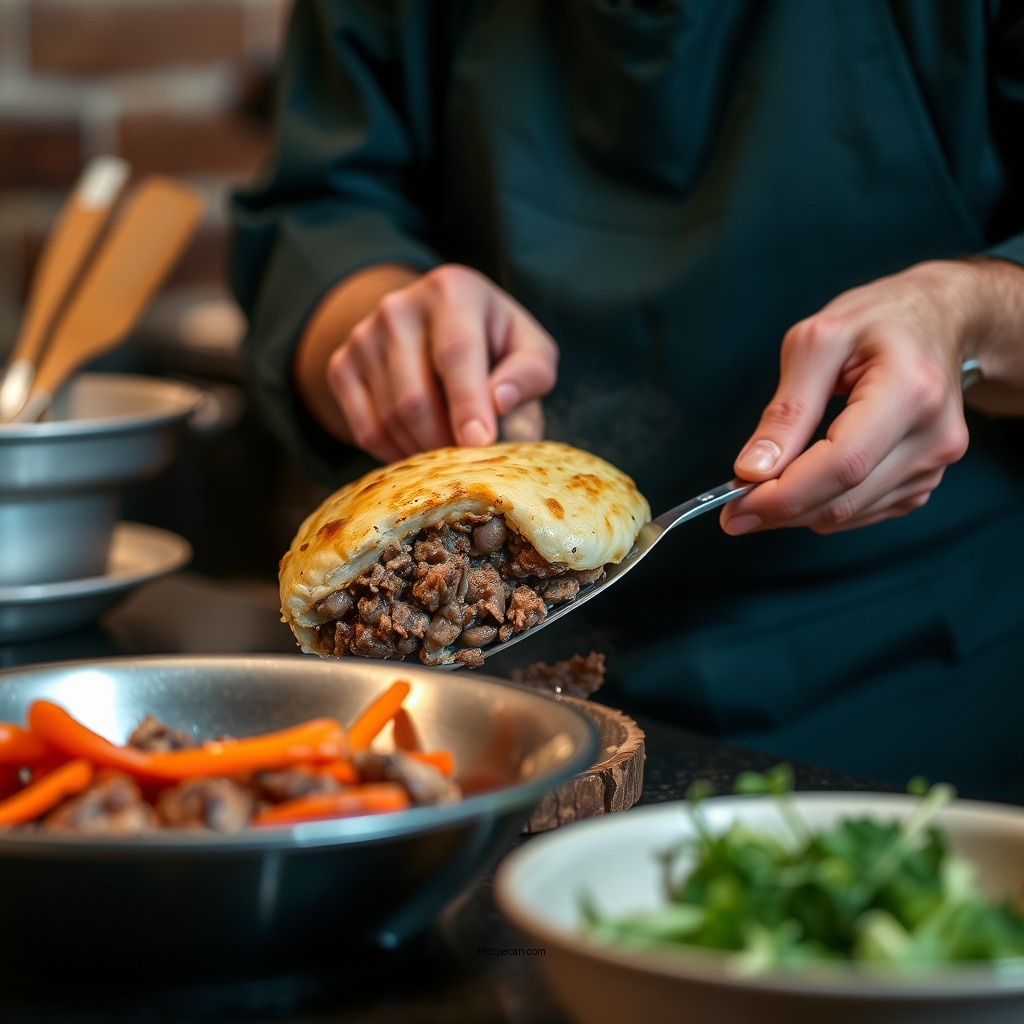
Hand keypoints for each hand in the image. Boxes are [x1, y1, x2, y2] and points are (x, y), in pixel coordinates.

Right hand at [322, 264, 557, 463]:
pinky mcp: (341, 367)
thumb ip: (530, 372)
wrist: (433, 328)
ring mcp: (362, 337)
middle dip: (445, 442)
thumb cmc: (494, 344)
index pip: (456, 352)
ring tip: (451, 458)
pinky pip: (366, 431)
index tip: (480, 443)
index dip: (467, 403)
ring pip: (390, 418)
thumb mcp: (528, 348)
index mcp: (451, 290)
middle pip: (415, 396)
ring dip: (424, 453)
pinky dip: (397, 454)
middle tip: (470, 465)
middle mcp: (398, 307)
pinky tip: (422, 451)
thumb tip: (501, 401)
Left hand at [719, 260, 988, 534]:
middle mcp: (933, 437)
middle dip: (779, 510)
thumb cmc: (877, 321)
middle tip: (732, 506)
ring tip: (764, 486)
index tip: (734, 506)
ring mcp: (934, 464)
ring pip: (848, 515)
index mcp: (909, 392)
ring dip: (797, 510)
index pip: (842, 465)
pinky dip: (822, 506)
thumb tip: (753, 469)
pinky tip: (805, 480)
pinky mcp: (924, 482)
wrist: (939, 319)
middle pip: (843, 499)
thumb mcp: (816, 343)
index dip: (783, 496)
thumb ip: (786, 410)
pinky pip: (862, 513)